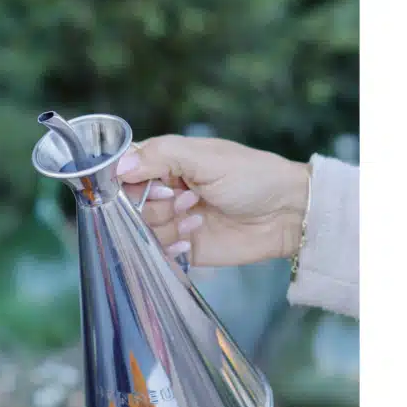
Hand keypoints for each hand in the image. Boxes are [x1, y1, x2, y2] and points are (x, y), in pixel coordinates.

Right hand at [116, 135, 308, 266]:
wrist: (287, 215)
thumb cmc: (252, 176)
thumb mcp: (206, 158)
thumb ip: (161, 156)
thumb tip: (120, 167)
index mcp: (167, 160)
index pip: (125, 167)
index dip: (128, 179)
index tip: (154, 184)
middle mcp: (164, 189)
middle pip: (128, 202)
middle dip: (155, 203)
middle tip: (188, 199)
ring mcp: (171, 218)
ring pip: (140, 227)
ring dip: (167, 223)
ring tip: (197, 216)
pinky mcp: (181, 246)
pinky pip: (156, 250)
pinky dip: (170, 245)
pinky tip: (194, 236)